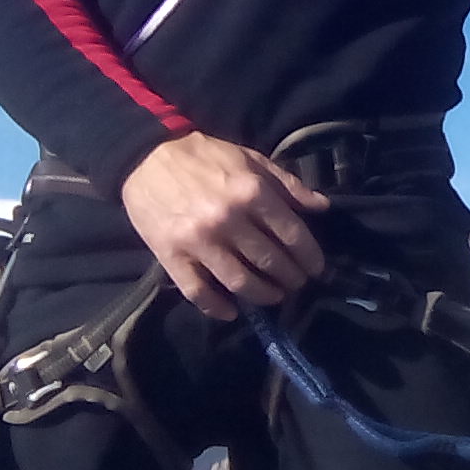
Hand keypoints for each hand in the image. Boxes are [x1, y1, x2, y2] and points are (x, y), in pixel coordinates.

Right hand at [121, 133, 328, 317]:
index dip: (310, 257)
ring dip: (263, 295)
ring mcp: (198, 241)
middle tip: (297, 284)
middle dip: (291, 278)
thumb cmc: (205, 157)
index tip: (316, 268)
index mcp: (251, 192)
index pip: (292, 235)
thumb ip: (288, 184)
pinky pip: (198, 292)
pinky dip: (217, 307)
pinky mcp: (171, 256)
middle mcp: (228, 219)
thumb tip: (322, 207)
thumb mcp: (252, 159)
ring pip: (240, 282)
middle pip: (270, 262)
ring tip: (274, 296)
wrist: (146, 157)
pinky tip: (232, 312)